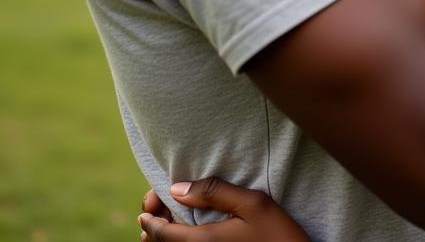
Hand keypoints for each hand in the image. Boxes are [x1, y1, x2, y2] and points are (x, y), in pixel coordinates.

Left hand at [138, 178, 310, 241]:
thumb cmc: (277, 234)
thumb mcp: (253, 204)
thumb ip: (215, 192)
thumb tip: (177, 188)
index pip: (160, 234)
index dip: (149, 217)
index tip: (147, 203)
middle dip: (150, 228)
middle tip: (153, 205)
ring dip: (161, 239)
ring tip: (165, 221)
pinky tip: (183, 234)